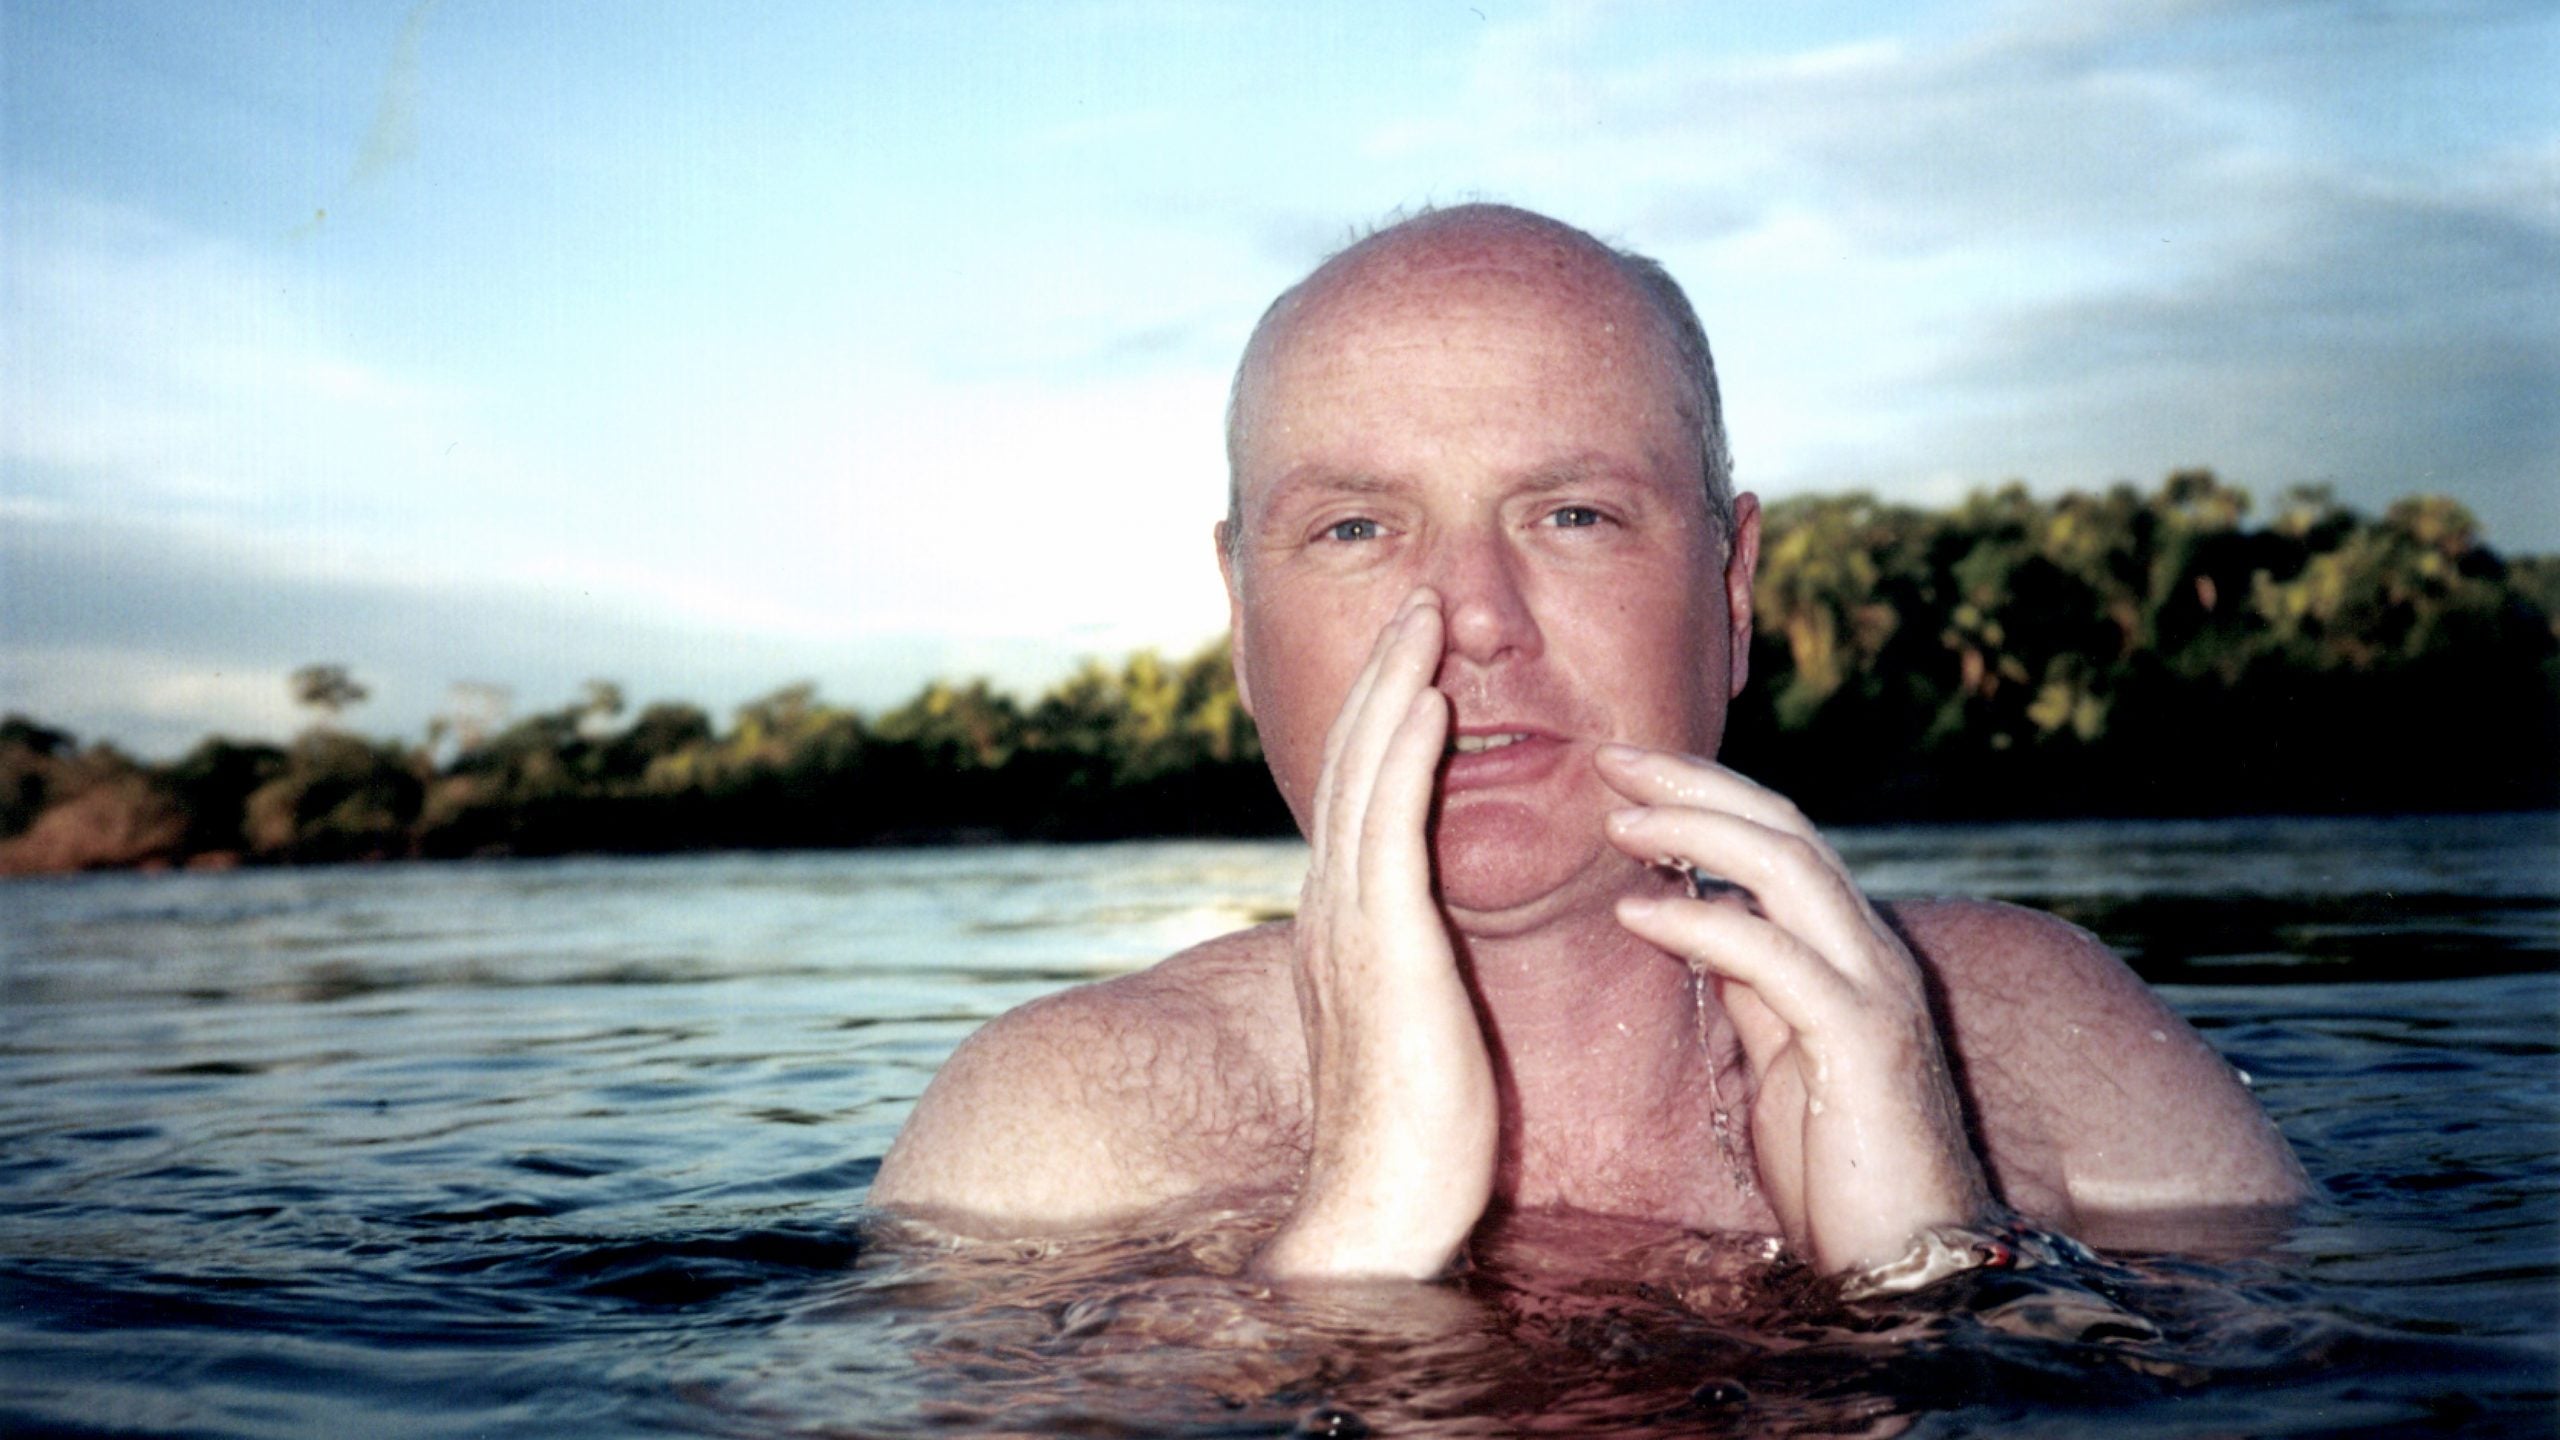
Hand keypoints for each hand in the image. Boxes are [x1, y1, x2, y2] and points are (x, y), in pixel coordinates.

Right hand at [1253, 589, 1498, 1279]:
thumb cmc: (1418, 1138)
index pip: (1362, 796)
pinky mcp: (1384, 948)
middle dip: (1383, 676)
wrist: (1381, 1208)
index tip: (1415, 658)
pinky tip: (1428, 701)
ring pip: (1366, 777)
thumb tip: (1424, 941)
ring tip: (1420, 619)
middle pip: (1353, 765)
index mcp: (1341, 925)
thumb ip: (1412, 967)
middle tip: (1412, 603)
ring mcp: (1347, 925)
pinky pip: (1392, 827)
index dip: (1384, 718)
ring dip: (1393, 687)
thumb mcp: (1413, 1025)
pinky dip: (1405, 755)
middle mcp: (1331, 910)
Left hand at [1596, 745, 1995, 1273]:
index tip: (1624, 772)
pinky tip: (1636, 914)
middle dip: (1693, 783)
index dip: (1703, 793)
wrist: (1911, 1263)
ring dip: (1695, 831)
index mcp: (1849, 950)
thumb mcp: (1781, 1056)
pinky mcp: (1861, 1040)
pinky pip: (1774, 958)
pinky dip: (1701, 924)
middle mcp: (1870, 952)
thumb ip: (1753, 984)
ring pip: (1788, 869)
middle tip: (1609, 756)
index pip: (1779, 837)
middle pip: (1783, 828)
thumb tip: (1701, 921)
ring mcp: (1874, 989)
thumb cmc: (1842, 1168)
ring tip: (1616, 820)